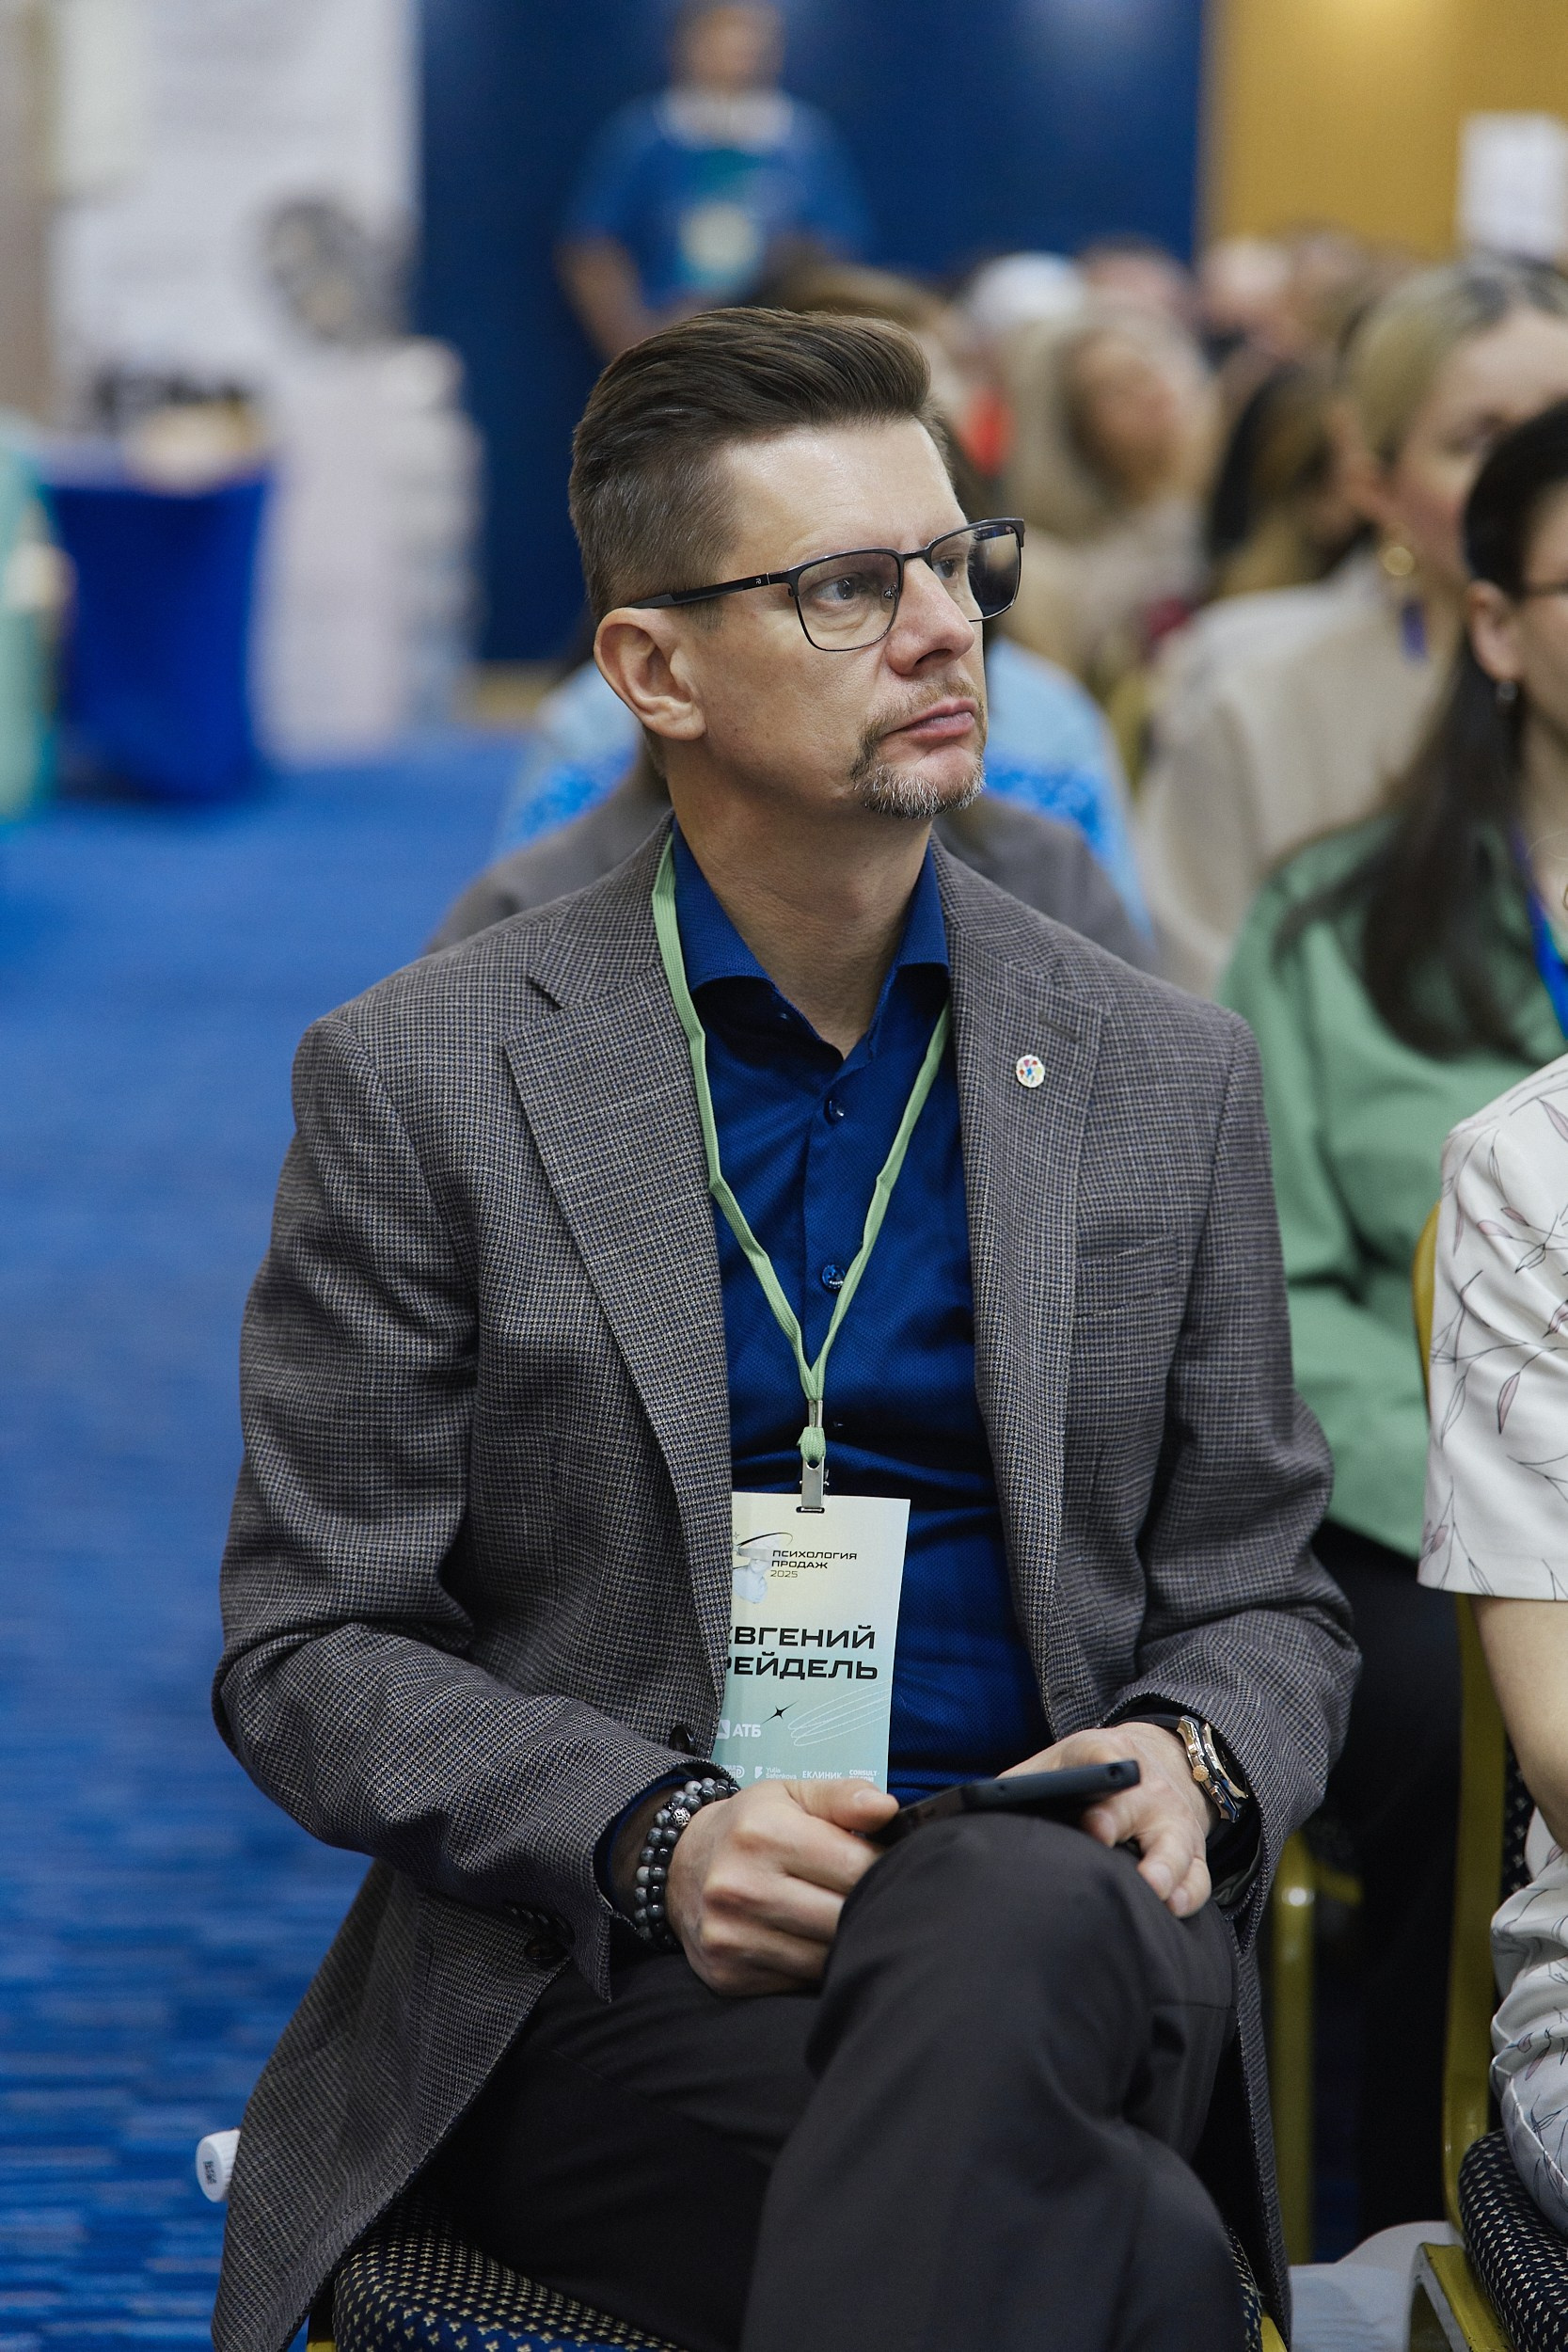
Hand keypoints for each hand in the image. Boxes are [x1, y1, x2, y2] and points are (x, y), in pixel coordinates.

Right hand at [665, 1778, 896, 1995]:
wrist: (679, 1869)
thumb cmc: (750, 1827)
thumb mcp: (791, 1794)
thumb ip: (843, 1796)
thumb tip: (888, 1809)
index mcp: (763, 1833)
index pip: (856, 1866)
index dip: (885, 1866)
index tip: (887, 1864)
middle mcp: (741, 1887)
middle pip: (843, 1916)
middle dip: (869, 1906)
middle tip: (872, 1894)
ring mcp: (732, 1937)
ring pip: (826, 1958)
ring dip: (845, 1941)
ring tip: (842, 1916)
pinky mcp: (730, 1976)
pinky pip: (800, 1982)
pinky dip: (816, 1966)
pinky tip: (812, 1940)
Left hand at [1003, 1724, 1215, 1916]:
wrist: (1152, 1761)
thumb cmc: (1085, 1773)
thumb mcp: (1054, 1763)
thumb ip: (1021, 1786)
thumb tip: (974, 1817)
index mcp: (1106, 1757)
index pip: (1102, 1761)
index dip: (1097, 1777)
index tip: (1087, 1813)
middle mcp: (1146, 1788)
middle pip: (1139, 1803)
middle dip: (1121, 1821)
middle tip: (1102, 1837)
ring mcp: (1173, 1821)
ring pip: (1176, 1847)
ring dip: (1165, 1867)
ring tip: (1152, 1890)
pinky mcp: (1192, 1853)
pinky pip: (1197, 1878)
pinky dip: (1188, 1894)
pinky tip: (1170, 1910)